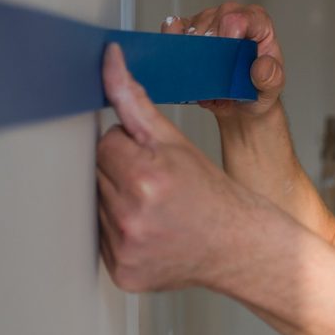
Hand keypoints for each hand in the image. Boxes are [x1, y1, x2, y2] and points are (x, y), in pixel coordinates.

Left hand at [97, 43, 255, 291]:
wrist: (239, 245)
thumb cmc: (212, 193)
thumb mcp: (176, 140)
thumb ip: (135, 100)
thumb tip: (110, 61)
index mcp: (145, 178)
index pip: (104, 144)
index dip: (128, 147)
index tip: (152, 159)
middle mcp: (131, 217)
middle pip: (96, 173)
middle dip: (119, 171)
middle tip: (155, 183)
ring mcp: (124, 249)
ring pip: (95, 204)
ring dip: (115, 200)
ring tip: (152, 206)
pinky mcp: (121, 272)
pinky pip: (100, 239)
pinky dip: (116, 230)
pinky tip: (146, 228)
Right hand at [162, 3, 283, 118]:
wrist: (240, 103)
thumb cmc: (258, 90)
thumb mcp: (271, 89)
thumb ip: (271, 77)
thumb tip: (260, 66)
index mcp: (256, 21)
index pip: (236, 18)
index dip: (225, 38)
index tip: (224, 61)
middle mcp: (231, 14)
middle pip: (209, 23)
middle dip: (208, 53)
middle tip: (215, 76)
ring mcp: (207, 20)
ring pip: (189, 29)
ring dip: (192, 57)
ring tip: (205, 77)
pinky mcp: (188, 29)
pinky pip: (172, 31)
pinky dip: (174, 51)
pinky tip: (186, 66)